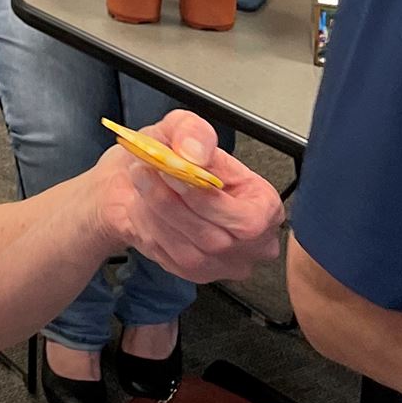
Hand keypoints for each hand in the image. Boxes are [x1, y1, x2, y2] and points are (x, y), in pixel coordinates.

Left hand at [100, 111, 284, 283]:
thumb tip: (194, 152)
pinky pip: (171, 259)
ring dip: (156, 214)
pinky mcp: (197, 274)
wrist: (137, 180)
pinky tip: (141, 205)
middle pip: (216, 239)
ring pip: (191, 252)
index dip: (206, 200)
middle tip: (145, 171)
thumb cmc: (172, 157)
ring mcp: (225, 262)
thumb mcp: (181, 129)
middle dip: (173, 204)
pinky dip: (150, 229)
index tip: (172, 172)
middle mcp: (252, 242)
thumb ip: (192, 131)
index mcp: (264, 205)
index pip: (247, 220)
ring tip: (140, 181)